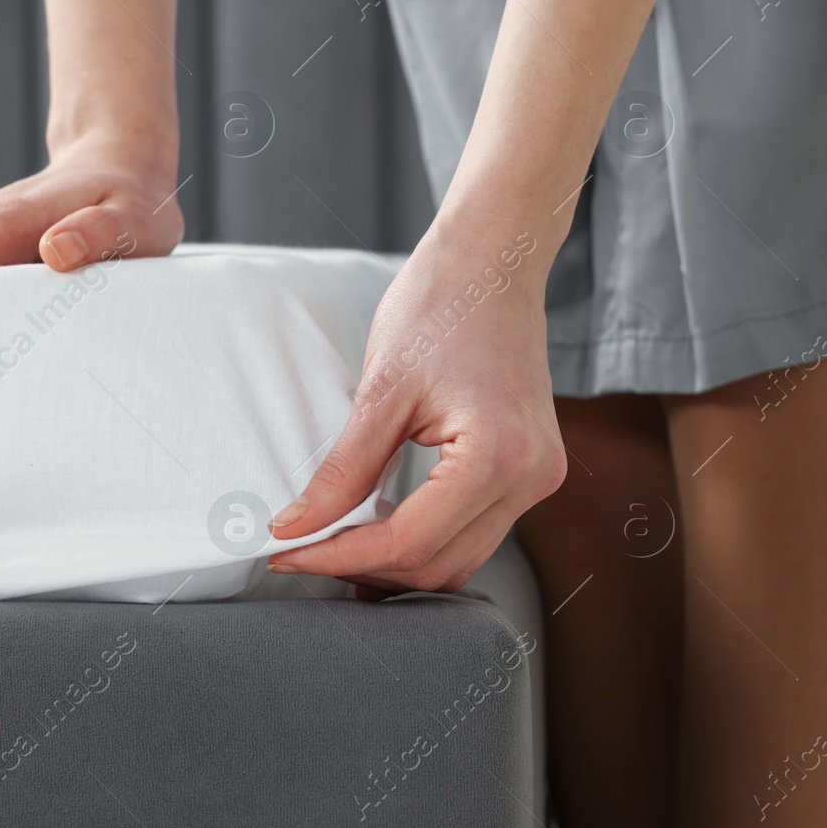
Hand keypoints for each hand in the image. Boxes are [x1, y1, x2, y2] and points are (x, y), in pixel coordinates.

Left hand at [265, 224, 567, 593]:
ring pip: (460, 559)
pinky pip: (477, 531)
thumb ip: (343, 470)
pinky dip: (427, 538)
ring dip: (397, 561)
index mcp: (498, 456)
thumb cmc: (440, 305)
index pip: (409, 543)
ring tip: (336, 543)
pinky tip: (381, 524)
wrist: (494, 260)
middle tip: (303, 549)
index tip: (286, 553)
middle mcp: (532, 477)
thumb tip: (294, 528)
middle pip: (438, 565)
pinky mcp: (534, 470)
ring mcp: (540, 477)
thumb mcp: (381, 389)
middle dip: (366, 567)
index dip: (339, 557)